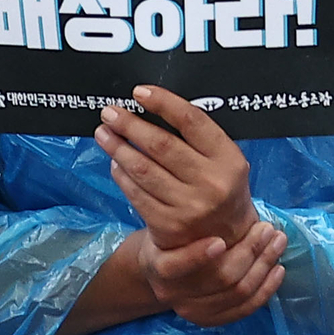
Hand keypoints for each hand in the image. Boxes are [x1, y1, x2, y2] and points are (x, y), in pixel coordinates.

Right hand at [56, 221, 286, 334]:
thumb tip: (213, 178)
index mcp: (158, 265)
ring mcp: (193, 310)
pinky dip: (266, 288)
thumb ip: (187, 209)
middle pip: (219, 278)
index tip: (220, 240)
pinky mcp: (211, 319)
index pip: (175, 266)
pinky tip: (278, 268)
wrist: (161, 264)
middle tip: (267, 229)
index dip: (198, 256)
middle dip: (250, 252)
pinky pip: (245, 308)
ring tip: (277, 241)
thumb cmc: (170, 233)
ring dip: (263, 265)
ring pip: (237, 293)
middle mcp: (173, 293)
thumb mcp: (167, 218)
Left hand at [95, 87, 257, 253]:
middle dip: (130, 125)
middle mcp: (213, 183)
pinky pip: (136, 194)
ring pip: (144, 169)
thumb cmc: (220, 190)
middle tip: (110, 113)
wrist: (228, 241)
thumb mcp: (224, 162)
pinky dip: (121, 175)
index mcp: (229, 160)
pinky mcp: (169, 226)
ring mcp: (190, 207)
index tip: (139, 93)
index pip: (192, 121)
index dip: (163, 103)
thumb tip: (153, 106)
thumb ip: (198, 138)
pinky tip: (115, 163)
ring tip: (104, 133)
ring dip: (118, 148)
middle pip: (162, 144)